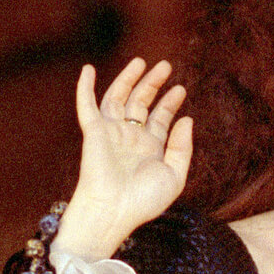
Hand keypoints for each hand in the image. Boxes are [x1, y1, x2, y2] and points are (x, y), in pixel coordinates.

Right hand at [55, 58, 192, 259]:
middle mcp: (130, 138)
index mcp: (150, 149)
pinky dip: (86, 87)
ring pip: (119, 98)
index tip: (180, 89)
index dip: (170, 103)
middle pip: (141, 104)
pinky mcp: (94, 132)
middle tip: (166, 66)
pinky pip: (87, 105)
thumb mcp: (175, 176)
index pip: (160, 119)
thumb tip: (187, 119)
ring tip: (142, 61)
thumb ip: (182, 148)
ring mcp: (111, 133)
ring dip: (128, 79)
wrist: (114, 211)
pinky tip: (89, 69)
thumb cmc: (144, 201)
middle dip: (153, 84)